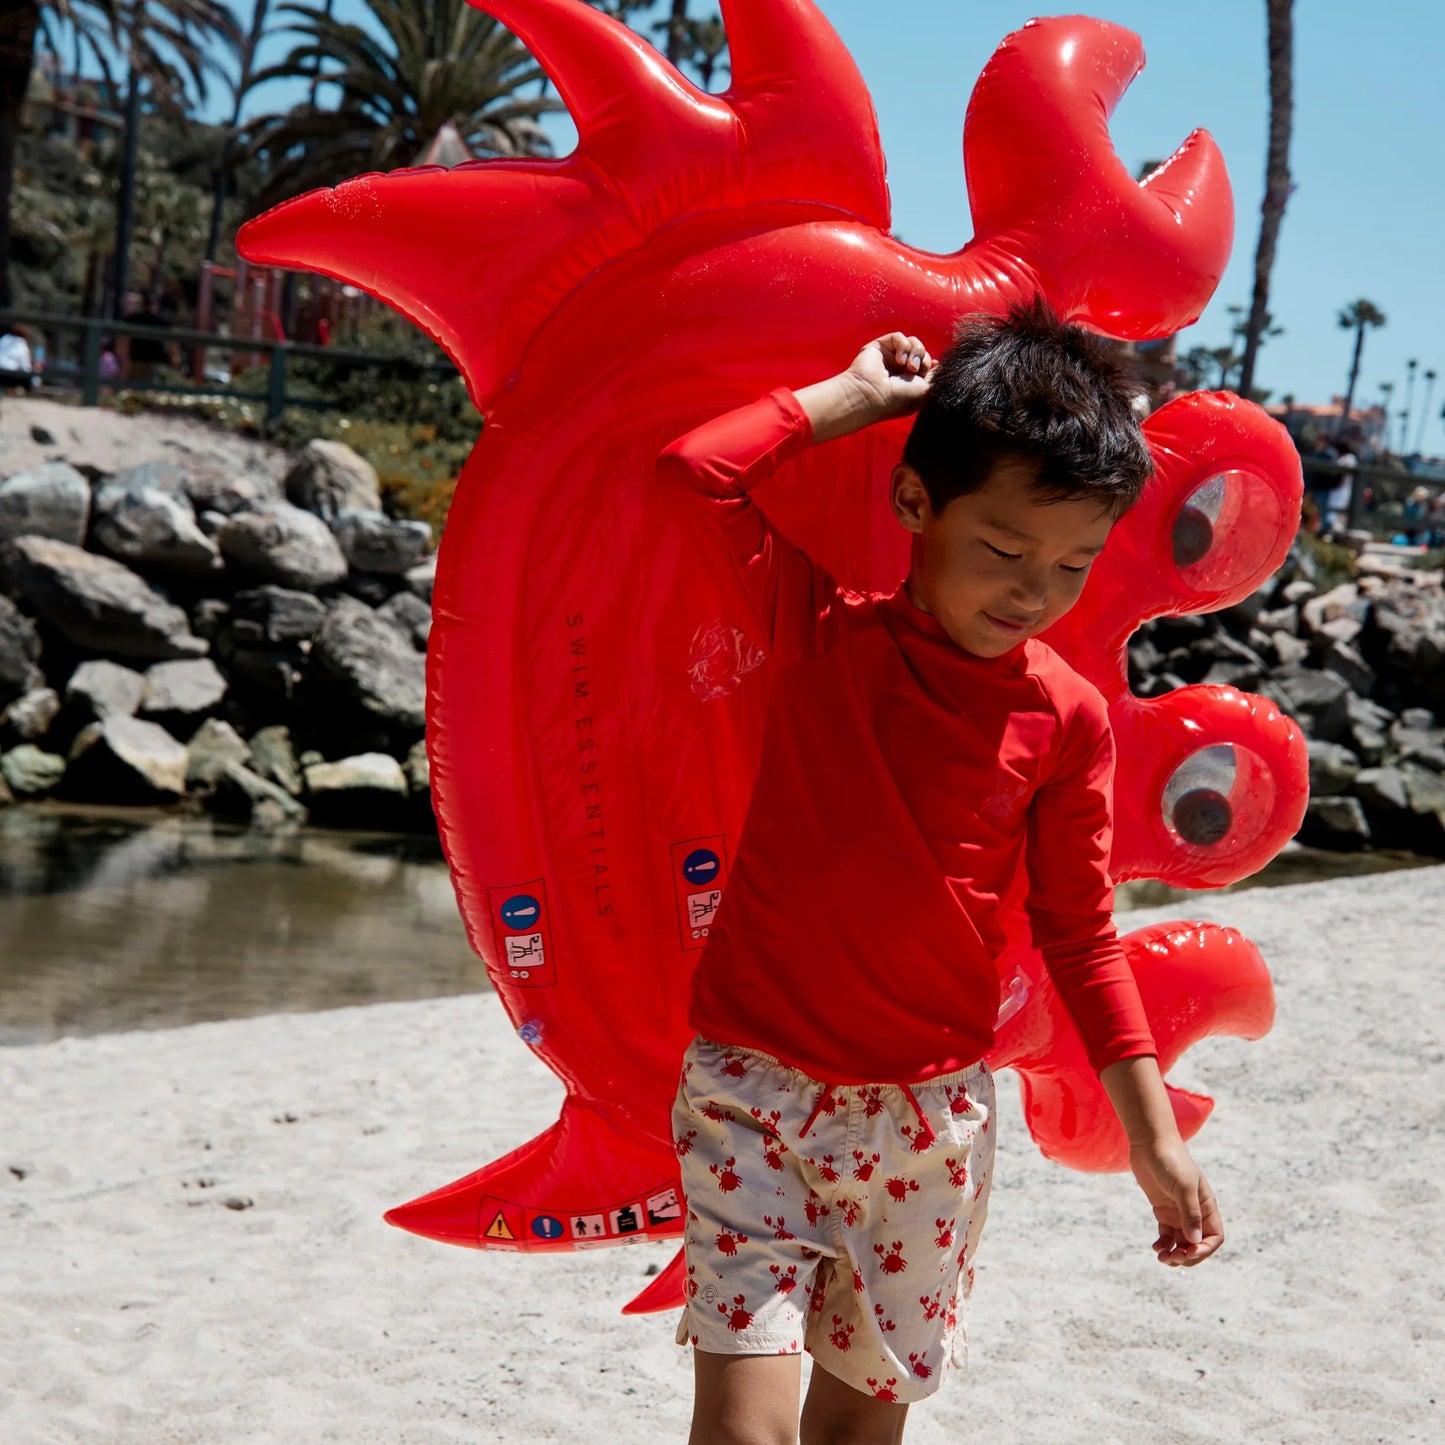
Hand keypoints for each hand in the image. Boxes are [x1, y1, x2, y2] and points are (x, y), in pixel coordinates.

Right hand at [842, 332, 935, 418]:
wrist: (873, 396)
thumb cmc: (898, 399)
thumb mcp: (924, 390)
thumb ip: (935, 376)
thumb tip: (940, 365)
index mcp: (909, 383)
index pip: (927, 365)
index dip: (931, 364)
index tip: (934, 367)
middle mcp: (899, 370)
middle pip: (922, 353)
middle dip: (924, 359)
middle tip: (914, 371)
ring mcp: (890, 358)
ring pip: (913, 343)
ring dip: (916, 352)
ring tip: (908, 366)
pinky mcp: (880, 347)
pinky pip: (899, 337)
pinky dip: (903, 346)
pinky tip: (899, 359)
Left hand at [1128, 1136, 1223, 1266]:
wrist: (1149, 1143)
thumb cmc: (1171, 1160)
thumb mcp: (1184, 1186)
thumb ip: (1190, 1213)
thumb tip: (1194, 1241)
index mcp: (1207, 1206)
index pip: (1214, 1237)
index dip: (1205, 1249)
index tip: (1189, 1252)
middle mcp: (1195, 1212)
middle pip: (1197, 1243)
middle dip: (1188, 1256)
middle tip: (1173, 1259)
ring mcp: (1178, 1212)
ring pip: (1181, 1242)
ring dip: (1174, 1254)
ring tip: (1162, 1257)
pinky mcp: (1163, 1210)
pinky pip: (1167, 1235)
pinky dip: (1164, 1244)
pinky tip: (1156, 1247)